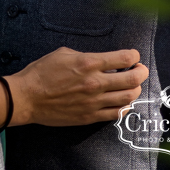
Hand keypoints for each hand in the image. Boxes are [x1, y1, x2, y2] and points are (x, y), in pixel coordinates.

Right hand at [8, 47, 147, 126]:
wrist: (29, 97)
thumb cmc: (42, 72)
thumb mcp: (63, 53)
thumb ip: (85, 56)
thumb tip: (100, 60)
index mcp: (88, 63)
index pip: (123, 58)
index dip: (133, 56)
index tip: (134, 55)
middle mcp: (95, 83)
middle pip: (131, 80)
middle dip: (141, 72)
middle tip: (141, 70)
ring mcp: (94, 102)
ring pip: (127, 98)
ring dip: (135, 90)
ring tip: (133, 85)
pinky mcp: (90, 116)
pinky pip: (115, 113)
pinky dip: (124, 106)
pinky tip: (122, 101)